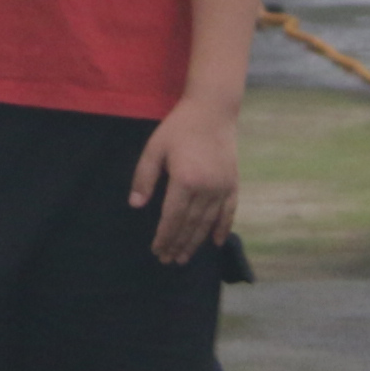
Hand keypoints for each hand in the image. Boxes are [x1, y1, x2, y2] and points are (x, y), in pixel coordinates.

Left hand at [129, 95, 241, 262]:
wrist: (213, 110)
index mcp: (185, 181)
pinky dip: (223, 228)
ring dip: (196, 242)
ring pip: (208, 222)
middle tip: (168, 260)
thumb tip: (136, 205)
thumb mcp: (154, 149)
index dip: (164, 237)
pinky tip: (216, 243)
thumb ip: (144, 177)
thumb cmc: (179, 128)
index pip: (172, 218)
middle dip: (178, 244)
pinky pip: (229, 212)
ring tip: (185, 257)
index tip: (157, 250)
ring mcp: (222, 187)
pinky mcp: (233, 183)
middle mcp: (206, 189)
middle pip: (190, 224)